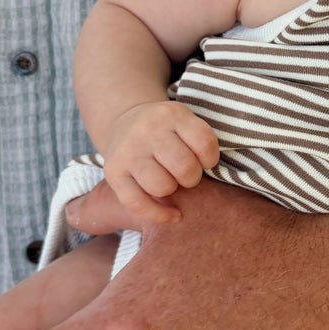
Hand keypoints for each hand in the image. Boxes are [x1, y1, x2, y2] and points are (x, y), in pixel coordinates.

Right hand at [102, 102, 219, 223]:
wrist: (124, 121)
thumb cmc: (166, 131)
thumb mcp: (185, 122)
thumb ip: (200, 142)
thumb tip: (215, 178)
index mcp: (172, 115)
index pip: (204, 143)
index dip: (210, 159)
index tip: (204, 161)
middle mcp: (147, 131)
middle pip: (184, 168)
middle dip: (192, 177)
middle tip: (186, 174)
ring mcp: (128, 152)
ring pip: (162, 187)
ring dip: (173, 191)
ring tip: (171, 182)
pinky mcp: (113, 172)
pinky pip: (137, 204)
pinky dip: (159, 215)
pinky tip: (173, 214)